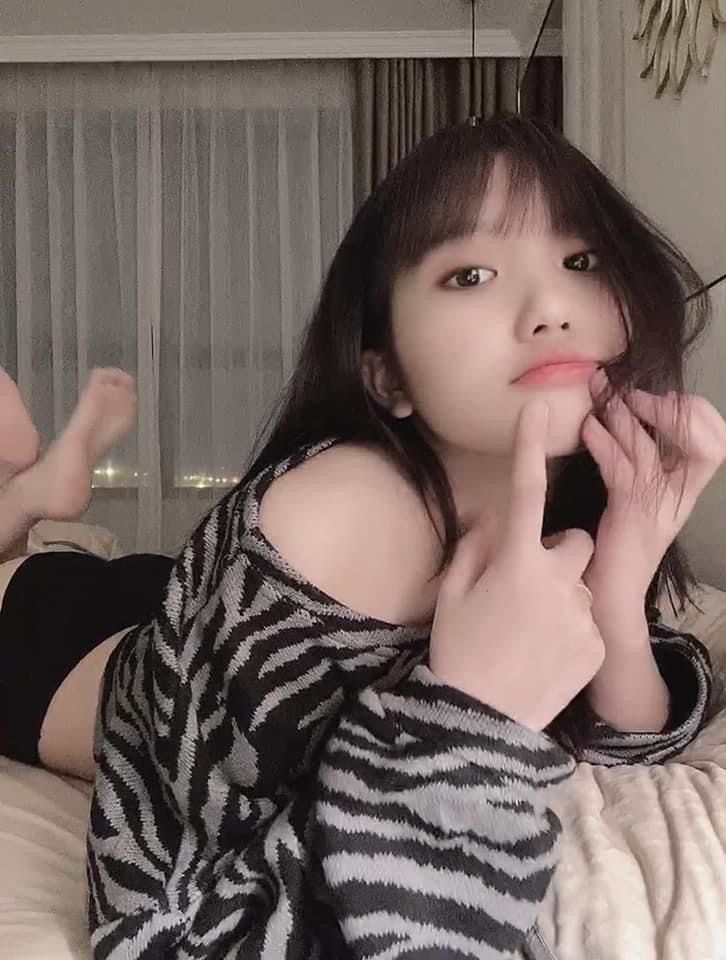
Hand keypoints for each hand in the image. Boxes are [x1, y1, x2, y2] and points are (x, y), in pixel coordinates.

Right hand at [429, 400, 604, 731]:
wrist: (481, 723)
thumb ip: (474, 549)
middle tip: (527, 588)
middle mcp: (556, 579)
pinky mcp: (597, 640)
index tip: (537, 411)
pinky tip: (547, 653)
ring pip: (582, 582)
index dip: (528, 449)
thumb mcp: (451, 596)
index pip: (524, 493)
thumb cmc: (457, 653)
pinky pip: (590, 616)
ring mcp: (582, 611)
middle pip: (574, 542)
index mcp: (514, 563)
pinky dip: (573, 626)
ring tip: (533, 631)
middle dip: (556, 555)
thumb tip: (494, 520)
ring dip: (564, 593)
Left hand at [581, 371, 725, 633]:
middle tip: (628, 390)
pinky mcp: (628, 514)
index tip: (664, 397)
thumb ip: (639, 462)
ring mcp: (656, 506)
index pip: (715, 445)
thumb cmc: (617, 544)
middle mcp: (678, 497)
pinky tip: (587, 429)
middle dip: (666, 408)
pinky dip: (603, 445)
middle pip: (702, 445)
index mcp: (685, 491)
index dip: (697, 415)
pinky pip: (621, 470)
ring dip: (622, 415)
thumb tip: (624, 416)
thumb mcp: (637, 498)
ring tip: (599, 393)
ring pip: (649, 450)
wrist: (607, 596)